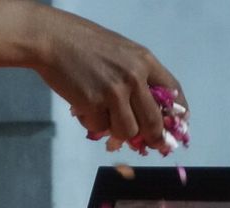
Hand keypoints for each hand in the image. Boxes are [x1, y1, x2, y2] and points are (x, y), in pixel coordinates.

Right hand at [32, 7, 186, 150]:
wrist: (53, 40)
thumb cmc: (84, 44)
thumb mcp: (121, 52)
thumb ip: (136, 76)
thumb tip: (146, 112)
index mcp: (144, 61)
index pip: (173, 91)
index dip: (177, 115)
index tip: (173, 128)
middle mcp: (134, 77)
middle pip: (153, 121)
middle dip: (152, 138)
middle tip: (148, 145)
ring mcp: (114, 91)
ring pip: (128, 131)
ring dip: (118, 132)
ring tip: (106, 118)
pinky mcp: (93, 104)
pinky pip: (101, 128)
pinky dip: (93, 124)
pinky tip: (85, 109)